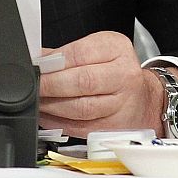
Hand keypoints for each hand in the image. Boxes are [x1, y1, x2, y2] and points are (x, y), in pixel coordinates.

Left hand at [37, 31, 162, 135]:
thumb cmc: (117, 71)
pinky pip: (80, 127)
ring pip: (81, 108)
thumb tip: (37, 60)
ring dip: (51, 106)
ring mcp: (120, 104)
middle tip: (32, 85)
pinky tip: (46, 116)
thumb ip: (68, 54)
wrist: (144, 99)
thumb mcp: (99, 50)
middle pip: (82, 81)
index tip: (35, 66)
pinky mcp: (112, 127)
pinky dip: (57, 123)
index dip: (52, 62)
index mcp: (117, 49)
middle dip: (50, 85)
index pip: (81, 54)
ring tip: (36, 101)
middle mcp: (123, 76)